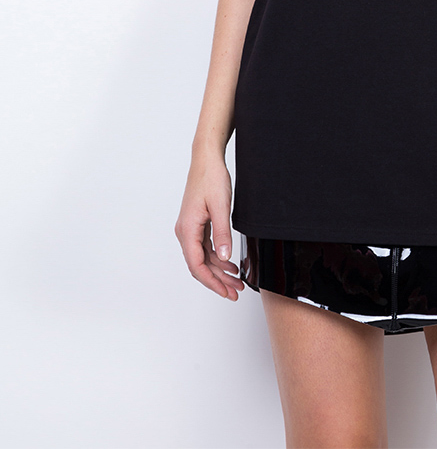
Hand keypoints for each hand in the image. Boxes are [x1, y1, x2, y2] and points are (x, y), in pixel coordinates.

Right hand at [174, 153, 244, 299]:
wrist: (206, 160)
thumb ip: (222, 233)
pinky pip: (205, 247)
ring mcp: (190, 228)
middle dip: (218, 281)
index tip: (226, 292)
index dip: (212, 282)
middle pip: (200, 265)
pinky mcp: (197, 224)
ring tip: (236, 281)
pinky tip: (229, 263)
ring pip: (203, 258)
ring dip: (219, 271)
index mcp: (187, 230)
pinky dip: (218, 257)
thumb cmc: (211, 178)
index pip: (197, 265)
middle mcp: (185, 232)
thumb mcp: (221, 206)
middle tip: (235, 292)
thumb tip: (224, 258)